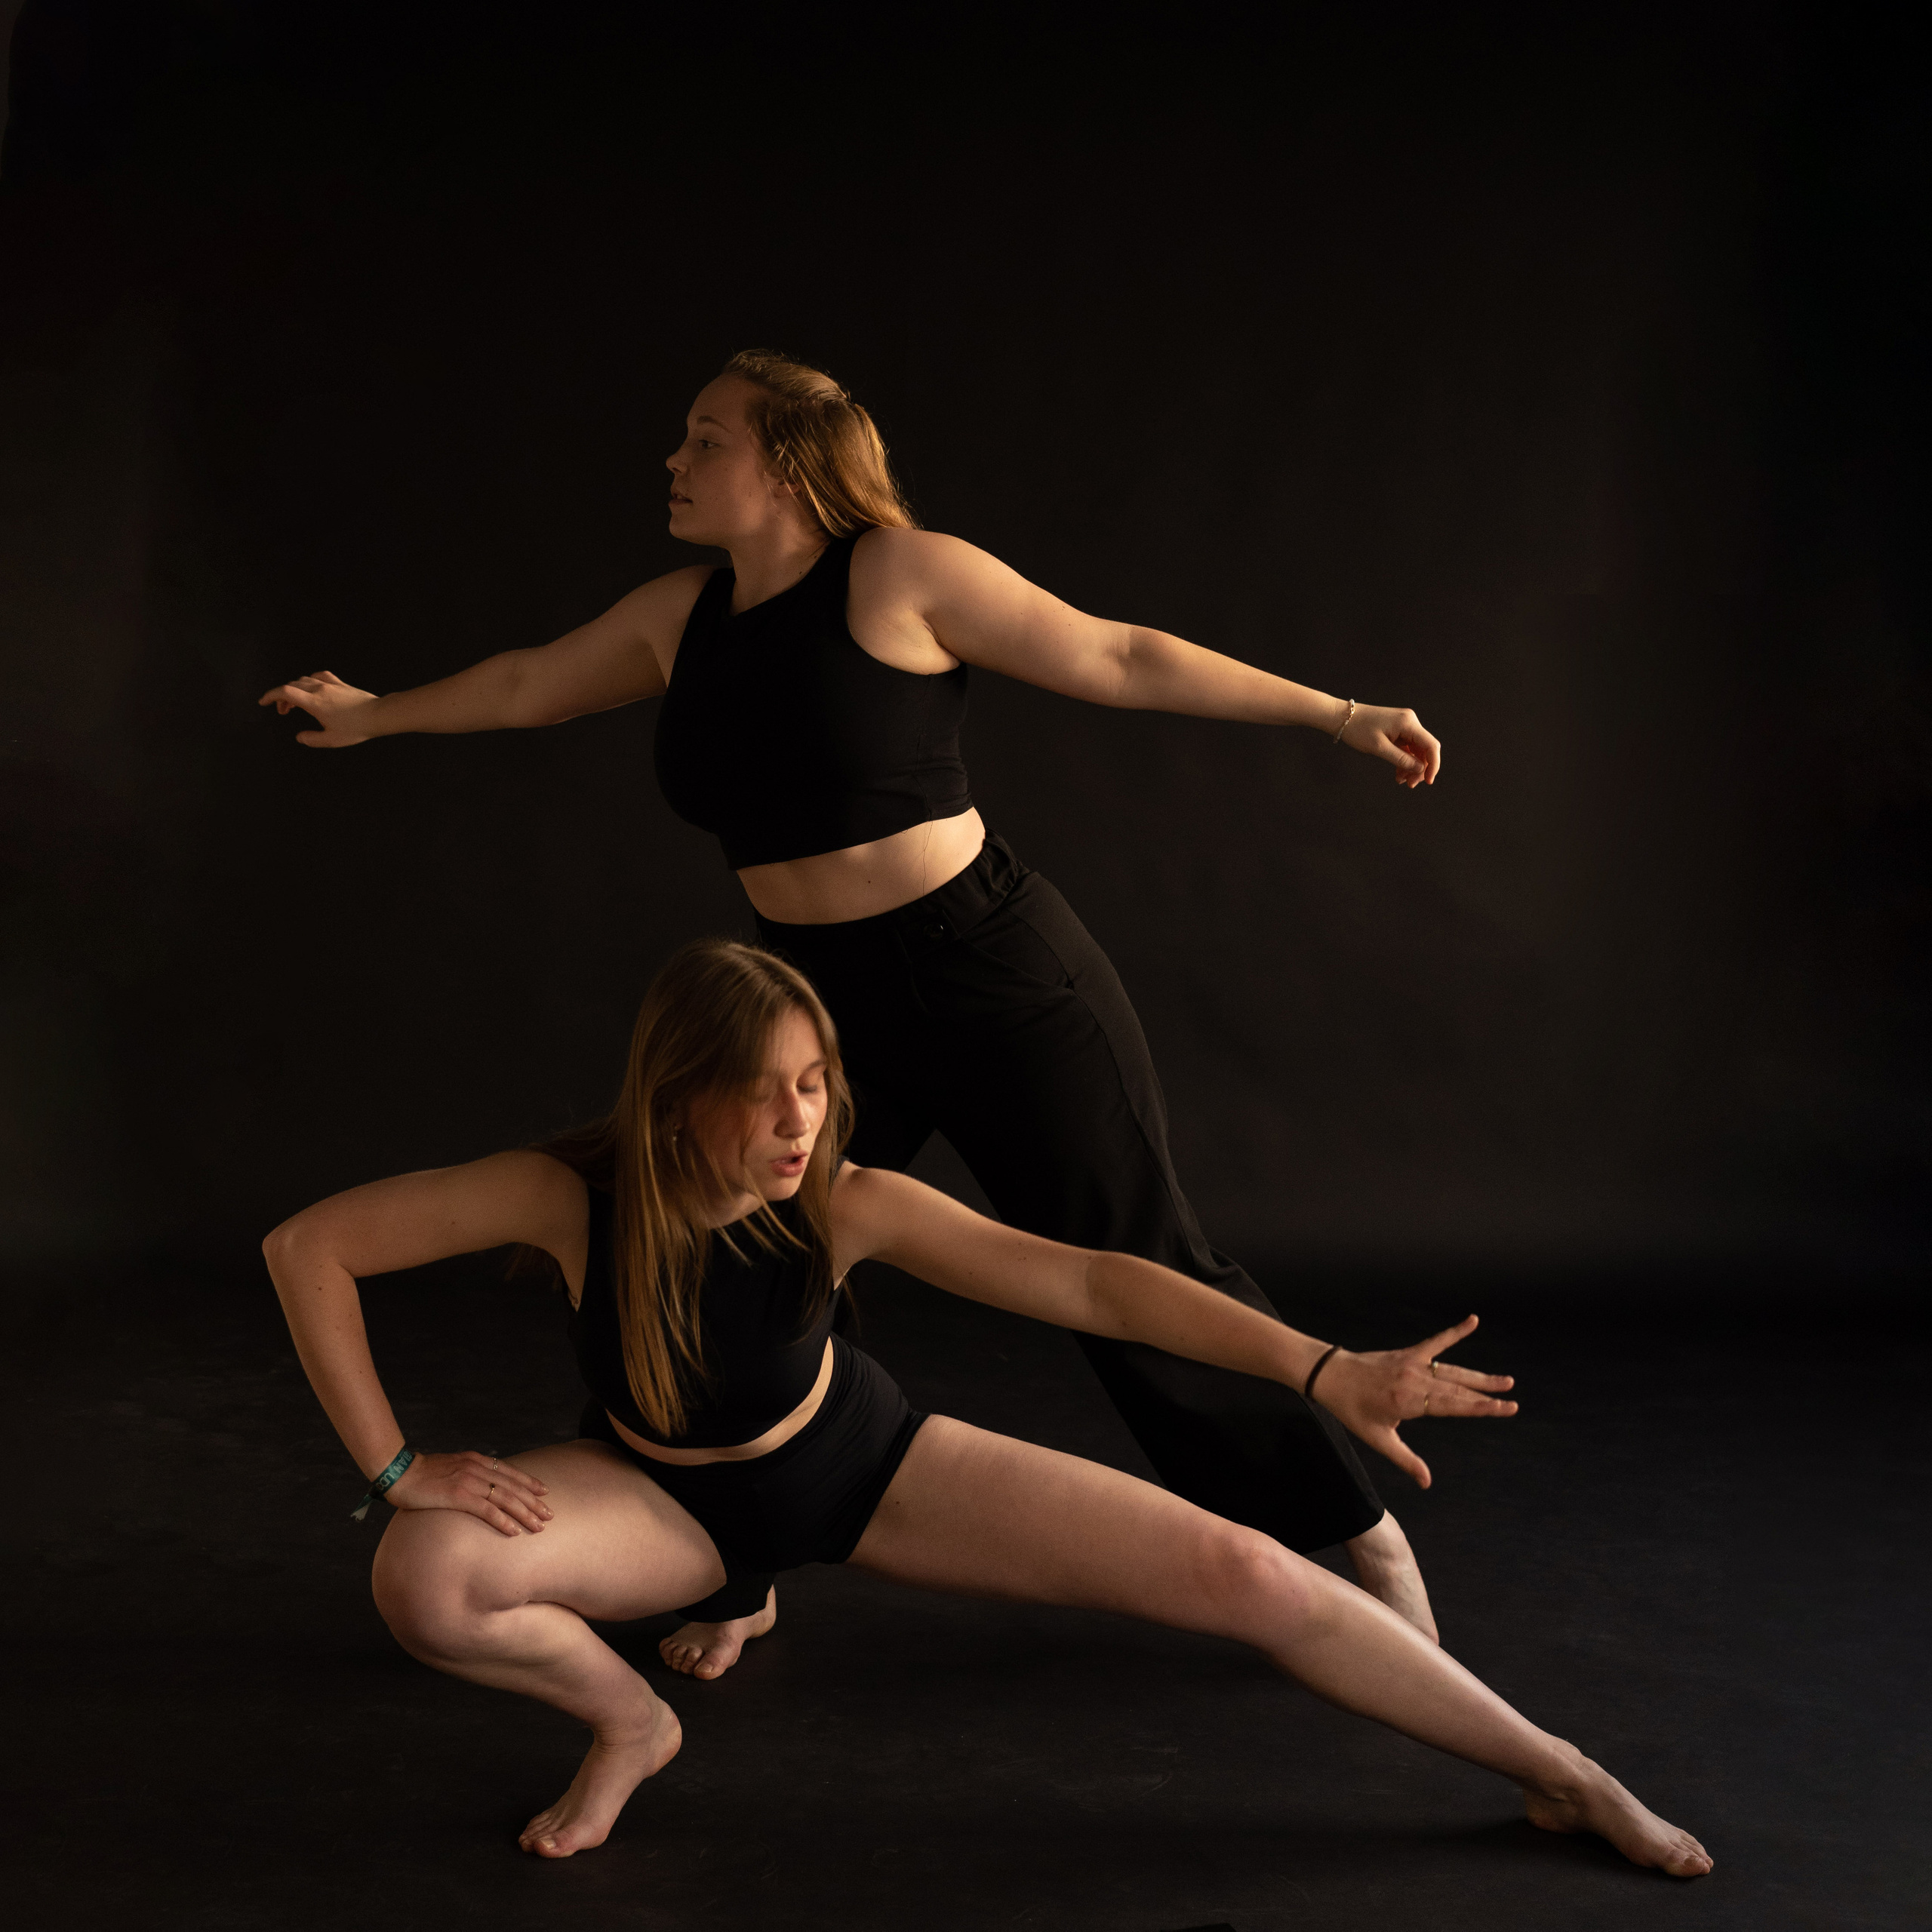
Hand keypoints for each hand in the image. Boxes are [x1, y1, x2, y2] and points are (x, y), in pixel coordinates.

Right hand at [258, 669, 381, 746]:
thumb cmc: (356, 728)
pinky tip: (312, 687)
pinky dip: (310, 680)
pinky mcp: (340, 683)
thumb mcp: (331, 740)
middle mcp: (319, 689)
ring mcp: (330, 684)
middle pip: (292, 686)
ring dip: (295, 689)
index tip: (263, 702)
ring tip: (296, 703)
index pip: (285, 692)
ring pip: (304, 680)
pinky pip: (320, 676)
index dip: (270, 695)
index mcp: (314, 703)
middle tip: (284, 712)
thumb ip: (312, 739)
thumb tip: (300, 737)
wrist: (378, 715)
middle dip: (282, 697)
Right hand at [385, 1449, 552, 1536]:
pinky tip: (514, 1531)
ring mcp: (469, 1481)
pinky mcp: (458, 1495)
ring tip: (539, 1526)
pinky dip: (503, 1520)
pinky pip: (487, 1510)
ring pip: (505, 1498)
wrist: (399, 1472)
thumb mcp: (452, 1468)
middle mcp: (477, 1468)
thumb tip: (482, 1486)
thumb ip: (468, 1474)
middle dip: (534, 1501)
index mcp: (476, 1460)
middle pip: (513, 1486)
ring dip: (525, 1513)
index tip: (545, 1492)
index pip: (510, 1472)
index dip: (530, 1482)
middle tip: (550, 1515)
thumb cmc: (422, 1474)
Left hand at [1309, 1315, 1514, 1486]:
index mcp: (1409, 1402)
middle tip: (1512, 1399)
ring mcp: (1412, 1364)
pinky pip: (1435, 1342)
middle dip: (1486, 1396)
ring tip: (1504, 1380)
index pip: (1453, 1405)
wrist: (1331, 1375)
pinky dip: (1454, 1332)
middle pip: (1457, 1389)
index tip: (1505, 1408)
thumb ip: (1405, 1460)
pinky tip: (1473, 1320)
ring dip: (1479, 1376)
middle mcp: (1415, 1380)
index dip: (1481, 1408)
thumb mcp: (1378, 1439)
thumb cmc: (1352, 1410)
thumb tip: (1426, 1483)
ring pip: (1452, 1371)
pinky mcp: (1408, 1353)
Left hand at [1339, 702, 1440, 787]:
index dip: (1433, 764)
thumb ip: (1401, 759)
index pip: (1431, 745)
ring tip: (1401, 780)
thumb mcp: (1379, 748)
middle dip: (1420, 768)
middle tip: (1409, 784)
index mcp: (1408, 723)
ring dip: (1411, 767)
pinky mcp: (1398, 729)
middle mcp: (1410, 722)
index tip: (1428, 781)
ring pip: (1416, 750)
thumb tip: (1420, 769)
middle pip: (1425, 749)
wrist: (1342, 717)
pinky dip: (1404, 760)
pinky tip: (1398, 772)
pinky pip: (1407, 747)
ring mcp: (1404, 725)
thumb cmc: (1358, 729)